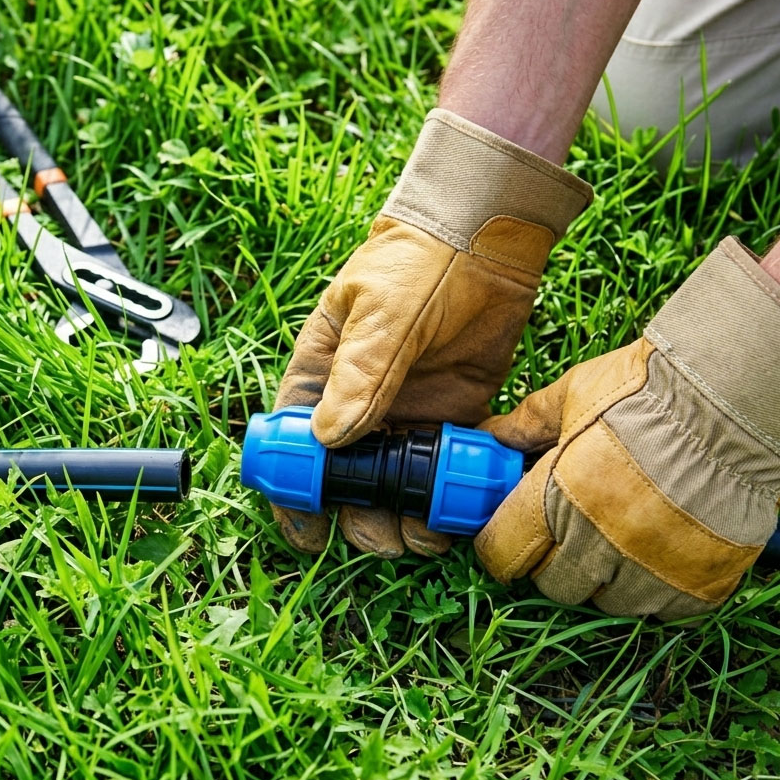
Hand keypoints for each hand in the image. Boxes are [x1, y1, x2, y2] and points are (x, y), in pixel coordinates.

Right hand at [272, 109, 591, 556]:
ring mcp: (405, 414)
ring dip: (404, 517)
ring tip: (424, 537)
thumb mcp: (381, 312)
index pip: (293, 444)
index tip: (308, 529)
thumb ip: (360, 373)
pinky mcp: (450, 417)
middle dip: (359, 517)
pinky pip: (442, 470)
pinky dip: (448, 496)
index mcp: (321, 376)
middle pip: (346, 480)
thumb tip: (331, 440)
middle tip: (383, 538)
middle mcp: (358, 404)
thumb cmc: (416, 261)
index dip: (293, 492)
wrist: (486, 240)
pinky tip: (457, 513)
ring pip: (395, 485)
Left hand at [474, 238, 779, 619]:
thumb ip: (525, 424)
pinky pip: (663, 610)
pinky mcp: (701, 585)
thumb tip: (489, 435)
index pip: (504, 553)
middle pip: (555, 586)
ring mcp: (652, 570)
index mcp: (558, 497)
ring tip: (625, 535)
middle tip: (571, 530)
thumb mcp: (573, 394)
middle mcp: (600, 543)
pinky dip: (659, 588)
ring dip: (608, 578)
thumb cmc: (652, 390)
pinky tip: (666, 547)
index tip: (509, 537)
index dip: (500, 546)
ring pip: (608, 603)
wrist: (740, 399)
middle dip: (555, 562)